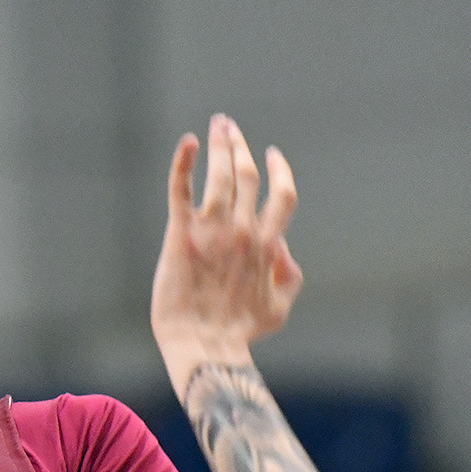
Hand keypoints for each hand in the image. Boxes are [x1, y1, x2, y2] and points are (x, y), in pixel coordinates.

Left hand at [150, 114, 302, 361]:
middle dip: (241, 146)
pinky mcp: (181, 235)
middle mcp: (243, 230)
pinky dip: (183, 162)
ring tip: (217, 126)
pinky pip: (181, 190)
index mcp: (268, 245)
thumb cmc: (239, 334)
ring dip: (220, 145)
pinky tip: (187, 143)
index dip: (280, 171)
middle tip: (230, 127)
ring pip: (220, 175)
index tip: (272, 155)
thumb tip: (284, 250)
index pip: (282, 195)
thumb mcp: (278, 309)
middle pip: (247, 175)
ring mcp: (212, 230)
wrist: (204, 345)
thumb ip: (289, 277)